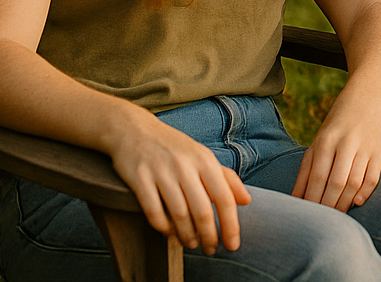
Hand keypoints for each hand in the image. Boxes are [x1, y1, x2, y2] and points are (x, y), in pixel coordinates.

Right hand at [109, 112, 251, 253]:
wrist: (134, 130)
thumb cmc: (174, 148)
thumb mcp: (203, 156)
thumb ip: (226, 178)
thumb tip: (247, 200)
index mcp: (205, 160)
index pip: (224, 198)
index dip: (231, 225)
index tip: (233, 245)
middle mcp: (185, 166)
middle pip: (202, 211)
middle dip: (209, 236)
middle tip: (210, 250)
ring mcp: (161, 172)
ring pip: (179, 214)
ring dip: (187, 235)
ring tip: (192, 244)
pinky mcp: (139, 178)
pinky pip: (153, 211)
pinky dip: (162, 227)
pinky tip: (168, 233)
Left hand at [293, 101, 380, 210]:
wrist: (365, 100)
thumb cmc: (334, 127)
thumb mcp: (316, 144)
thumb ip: (306, 172)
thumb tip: (295, 200)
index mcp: (327, 140)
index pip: (318, 177)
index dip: (313, 199)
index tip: (307, 215)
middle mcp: (347, 143)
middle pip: (336, 183)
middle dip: (328, 205)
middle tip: (322, 221)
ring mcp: (365, 147)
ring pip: (355, 183)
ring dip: (345, 203)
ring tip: (337, 215)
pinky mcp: (380, 152)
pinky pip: (373, 178)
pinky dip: (365, 193)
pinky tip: (356, 202)